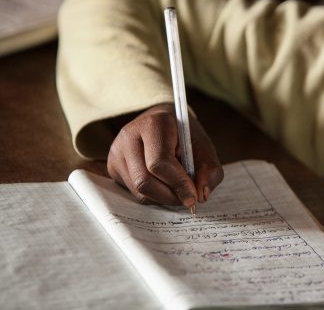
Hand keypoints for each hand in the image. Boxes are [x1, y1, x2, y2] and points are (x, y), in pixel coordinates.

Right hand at [107, 104, 223, 206]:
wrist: (164, 124)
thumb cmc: (185, 136)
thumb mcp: (204, 148)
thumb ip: (209, 170)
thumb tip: (202, 195)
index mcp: (154, 124)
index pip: (159, 162)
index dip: (177, 183)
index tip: (193, 196)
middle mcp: (129, 136)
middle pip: (144, 181)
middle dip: (169, 196)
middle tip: (187, 200)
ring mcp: (117, 151)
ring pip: (138, 190)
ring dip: (162, 198)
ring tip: (178, 191)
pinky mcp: (113, 166)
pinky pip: (132, 192)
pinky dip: (152, 196)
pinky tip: (164, 186)